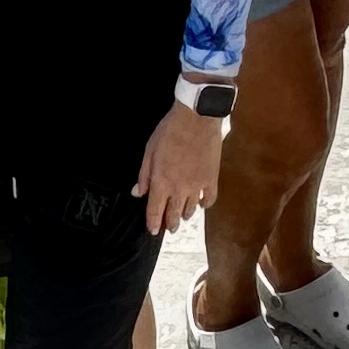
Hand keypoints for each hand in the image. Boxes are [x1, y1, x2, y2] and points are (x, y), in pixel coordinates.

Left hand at [135, 100, 223, 234]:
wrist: (196, 118)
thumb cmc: (170, 131)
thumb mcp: (149, 151)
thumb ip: (144, 175)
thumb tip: (137, 193)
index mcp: (161, 183)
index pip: (155, 211)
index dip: (153, 223)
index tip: (153, 230)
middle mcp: (179, 189)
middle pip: (174, 214)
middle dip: (170, 224)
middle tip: (169, 228)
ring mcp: (197, 186)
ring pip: (191, 210)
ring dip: (185, 215)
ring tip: (183, 217)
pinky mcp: (211, 179)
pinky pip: (209, 199)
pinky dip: (204, 204)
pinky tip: (201, 203)